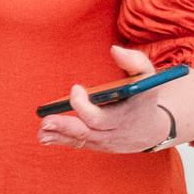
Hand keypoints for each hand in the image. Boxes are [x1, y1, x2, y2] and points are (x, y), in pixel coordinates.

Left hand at [40, 43, 193, 155]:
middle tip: (46, 120)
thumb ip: (134, 61)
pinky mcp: (96, 144)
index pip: (100, 118)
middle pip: (87, 132)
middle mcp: (113, 132)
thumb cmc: (144, 97)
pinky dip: (60, 140)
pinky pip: (78, 144)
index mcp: (124, 116)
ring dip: (58, 136)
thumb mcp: (147, 78)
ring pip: (80, 140)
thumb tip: (114, 49)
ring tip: (41, 132)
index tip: (75, 88)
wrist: (152, 129)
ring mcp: (104, 141)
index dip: (84, 105)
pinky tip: (44, 137)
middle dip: (66, 126)